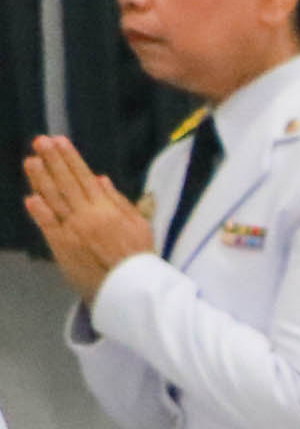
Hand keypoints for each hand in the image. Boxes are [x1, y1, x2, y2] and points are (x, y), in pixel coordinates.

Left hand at [24, 136, 156, 303]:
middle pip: (66, 183)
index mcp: (107, 208)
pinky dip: (39, 212)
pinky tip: (31, 197)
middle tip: (40, 141)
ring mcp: (73, 230)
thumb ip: (118, 200)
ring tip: (31, 160)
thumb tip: (100, 179)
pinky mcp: (63, 247)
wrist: (133, 287)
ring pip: (54, 200)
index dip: (70, 158)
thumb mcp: (140, 224)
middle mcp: (88, 215)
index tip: (59, 141)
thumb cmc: (140, 256)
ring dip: (41, 179)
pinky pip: (49, 226)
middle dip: (53, 160)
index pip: (84, 177)